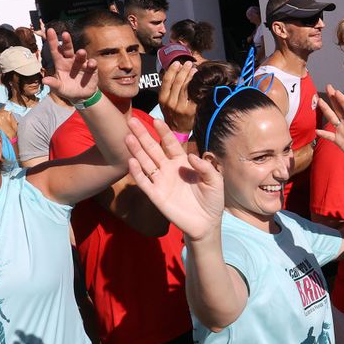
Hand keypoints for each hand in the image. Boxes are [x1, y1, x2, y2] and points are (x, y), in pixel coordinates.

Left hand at [41, 28, 98, 105]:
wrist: (81, 97)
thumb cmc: (67, 90)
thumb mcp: (59, 89)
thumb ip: (53, 84)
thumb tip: (44, 81)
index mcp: (61, 63)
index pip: (56, 51)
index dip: (52, 41)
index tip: (50, 30)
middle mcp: (71, 61)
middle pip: (68, 49)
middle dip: (67, 42)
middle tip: (65, 34)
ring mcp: (82, 64)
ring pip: (81, 56)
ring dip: (81, 53)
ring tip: (81, 52)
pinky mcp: (91, 70)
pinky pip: (92, 64)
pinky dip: (92, 64)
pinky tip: (91, 64)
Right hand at [124, 120, 223, 242]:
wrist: (206, 224)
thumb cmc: (212, 200)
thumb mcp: (215, 181)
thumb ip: (205, 167)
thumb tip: (190, 156)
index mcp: (182, 163)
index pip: (170, 143)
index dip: (164, 132)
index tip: (156, 120)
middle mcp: (168, 169)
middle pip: (153, 149)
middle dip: (143, 135)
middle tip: (133, 121)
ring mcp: (161, 181)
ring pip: (145, 162)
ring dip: (136, 150)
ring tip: (127, 137)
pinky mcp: (156, 195)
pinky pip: (144, 182)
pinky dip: (137, 172)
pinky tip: (131, 161)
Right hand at [157, 61, 198, 137]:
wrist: (177, 130)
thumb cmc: (172, 114)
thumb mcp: (165, 102)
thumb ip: (168, 89)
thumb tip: (175, 72)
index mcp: (162, 98)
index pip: (166, 80)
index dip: (172, 70)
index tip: (178, 63)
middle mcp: (170, 102)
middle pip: (177, 82)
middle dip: (184, 70)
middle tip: (189, 63)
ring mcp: (180, 107)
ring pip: (185, 87)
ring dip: (190, 76)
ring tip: (194, 69)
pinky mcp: (190, 110)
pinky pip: (193, 95)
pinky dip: (196, 86)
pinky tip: (198, 81)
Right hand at [315, 86, 343, 168]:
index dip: (342, 100)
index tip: (337, 91)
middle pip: (338, 109)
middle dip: (333, 98)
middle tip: (328, 86)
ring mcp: (342, 131)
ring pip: (332, 118)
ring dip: (326, 110)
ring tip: (319, 101)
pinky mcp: (338, 140)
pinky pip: (329, 136)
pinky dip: (323, 133)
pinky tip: (316, 130)